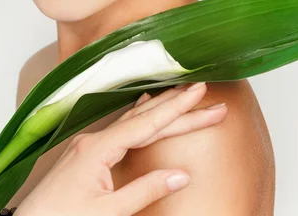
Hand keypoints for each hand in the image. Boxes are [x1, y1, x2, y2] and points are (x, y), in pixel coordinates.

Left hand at [15, 82, 227, 215]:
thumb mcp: (108, 212)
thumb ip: (145, 190)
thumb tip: (182, 175)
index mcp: (98, 147)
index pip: (147, 124)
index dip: (176, 109)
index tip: (200, 93)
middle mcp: (94, 138)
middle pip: (144, 119)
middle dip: (178, 109)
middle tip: (210, 101)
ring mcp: (89, 143)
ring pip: (133, 122)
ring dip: (161, 111)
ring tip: (186, 97)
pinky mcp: (87, 151)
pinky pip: (121, 128)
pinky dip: (140, 118)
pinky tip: (146, 107)